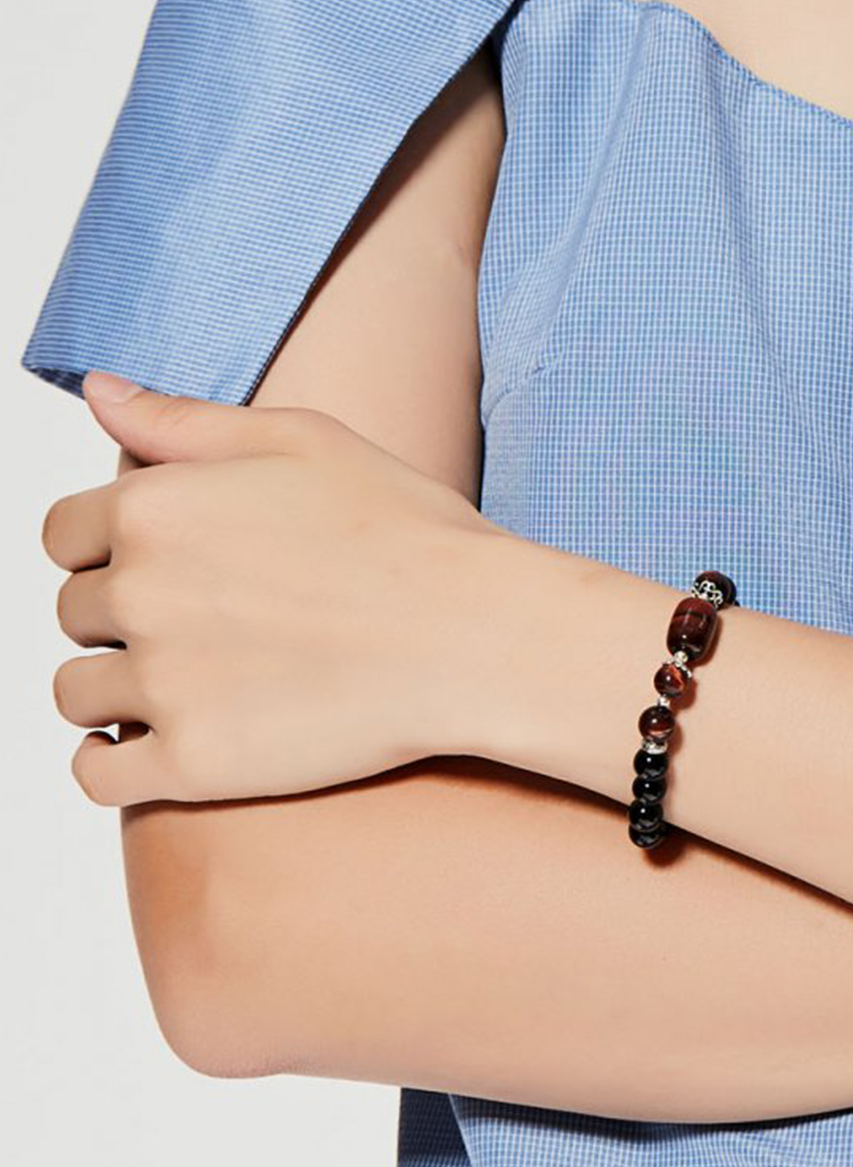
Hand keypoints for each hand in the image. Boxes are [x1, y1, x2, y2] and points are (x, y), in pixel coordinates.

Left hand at [43, 371, 504, 805]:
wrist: (474, 637)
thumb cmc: (406, 533)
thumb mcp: (300, 439)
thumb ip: (184, 420)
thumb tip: (96, 391)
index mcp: (152, 508)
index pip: (63, 533)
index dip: (106, 550)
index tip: (162, 570)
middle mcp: (140, 593)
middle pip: (73, 613)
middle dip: (121, 620)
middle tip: (203, 630)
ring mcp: (163, 684)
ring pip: (75, 694)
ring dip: (114, 692)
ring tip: (186, 689)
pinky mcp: (194, 763)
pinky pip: (97, 776)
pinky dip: (113, 765)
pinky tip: (161, 748)